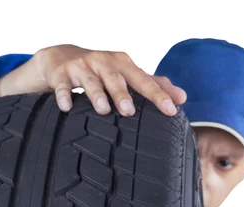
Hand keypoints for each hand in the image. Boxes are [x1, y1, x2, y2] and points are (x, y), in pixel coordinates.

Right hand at [0, 44, 186, 117]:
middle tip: (130, 111)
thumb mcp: (127, 75)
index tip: (171, 110)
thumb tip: (182, 98)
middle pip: (116, 78)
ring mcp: (81, 67)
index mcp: (123, 65)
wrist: (61, 58)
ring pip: (90, 81)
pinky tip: (66, 107)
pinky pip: (62, 86)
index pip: (144, 80)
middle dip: (123, 93)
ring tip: (103, 110)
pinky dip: (64, 95)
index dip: (158, 95)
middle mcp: (103, 63)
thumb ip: (153, 86)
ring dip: (96, 94)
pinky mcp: (61, 74)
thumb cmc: (101, 71)